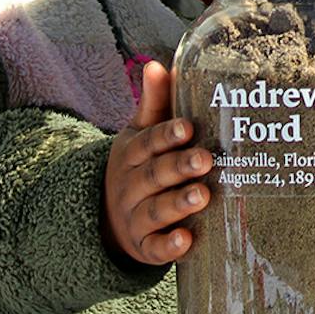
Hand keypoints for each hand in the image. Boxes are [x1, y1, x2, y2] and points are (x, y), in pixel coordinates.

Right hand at [102, 60, 211, 265]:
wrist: (109, 217)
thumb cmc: (140, 165)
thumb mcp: (139, 134)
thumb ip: (153, 104)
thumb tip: (155, 64)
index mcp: (131, 153)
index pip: (147, 142)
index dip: (166, 135)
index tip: (188, 128)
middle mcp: (130, 185)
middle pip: (153, 175)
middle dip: (179, 167)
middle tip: (206, 160)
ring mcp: (134, 218)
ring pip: (154, 211)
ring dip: (178, 204)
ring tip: (203, 196)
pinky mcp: (143, 247)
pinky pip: (154, 249)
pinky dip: (168, 247)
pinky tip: (186, 241)